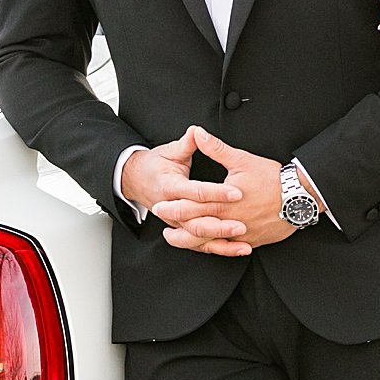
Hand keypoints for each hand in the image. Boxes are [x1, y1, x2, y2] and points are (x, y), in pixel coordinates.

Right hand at [121, 129, 249, 253]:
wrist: (136, 180)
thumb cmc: (155, 165)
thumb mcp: (170, 152)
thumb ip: (187, 144)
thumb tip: (197, 131)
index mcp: (170, 188)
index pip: (196, 193)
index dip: (217, 193)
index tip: (237, 192)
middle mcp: (171, 210)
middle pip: (197, 222)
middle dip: (221, 224)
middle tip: (243, 223)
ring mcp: (176, 224)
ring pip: (198, 238)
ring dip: (221, 240)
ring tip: (243, 240)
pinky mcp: (182, 231)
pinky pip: (201, 245)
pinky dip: (220, 248)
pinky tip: (239, 248)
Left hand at [151, 127, 294, 250]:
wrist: (299, 197)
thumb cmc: (272, 178)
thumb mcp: (242, 160)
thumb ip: (216, 149)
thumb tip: (198, 133)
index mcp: (223, 201)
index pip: (191, 205)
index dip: (173, 206)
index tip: (159, 206)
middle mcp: (228, 220)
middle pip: (195, 225)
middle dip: (175, 224)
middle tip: (162, 221)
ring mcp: (239, 233)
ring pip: (208, 241)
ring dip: (189, 241)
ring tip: (176, 239)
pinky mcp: (250, 240)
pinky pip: (228, 248)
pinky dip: (214, 247)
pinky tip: (206, 246)